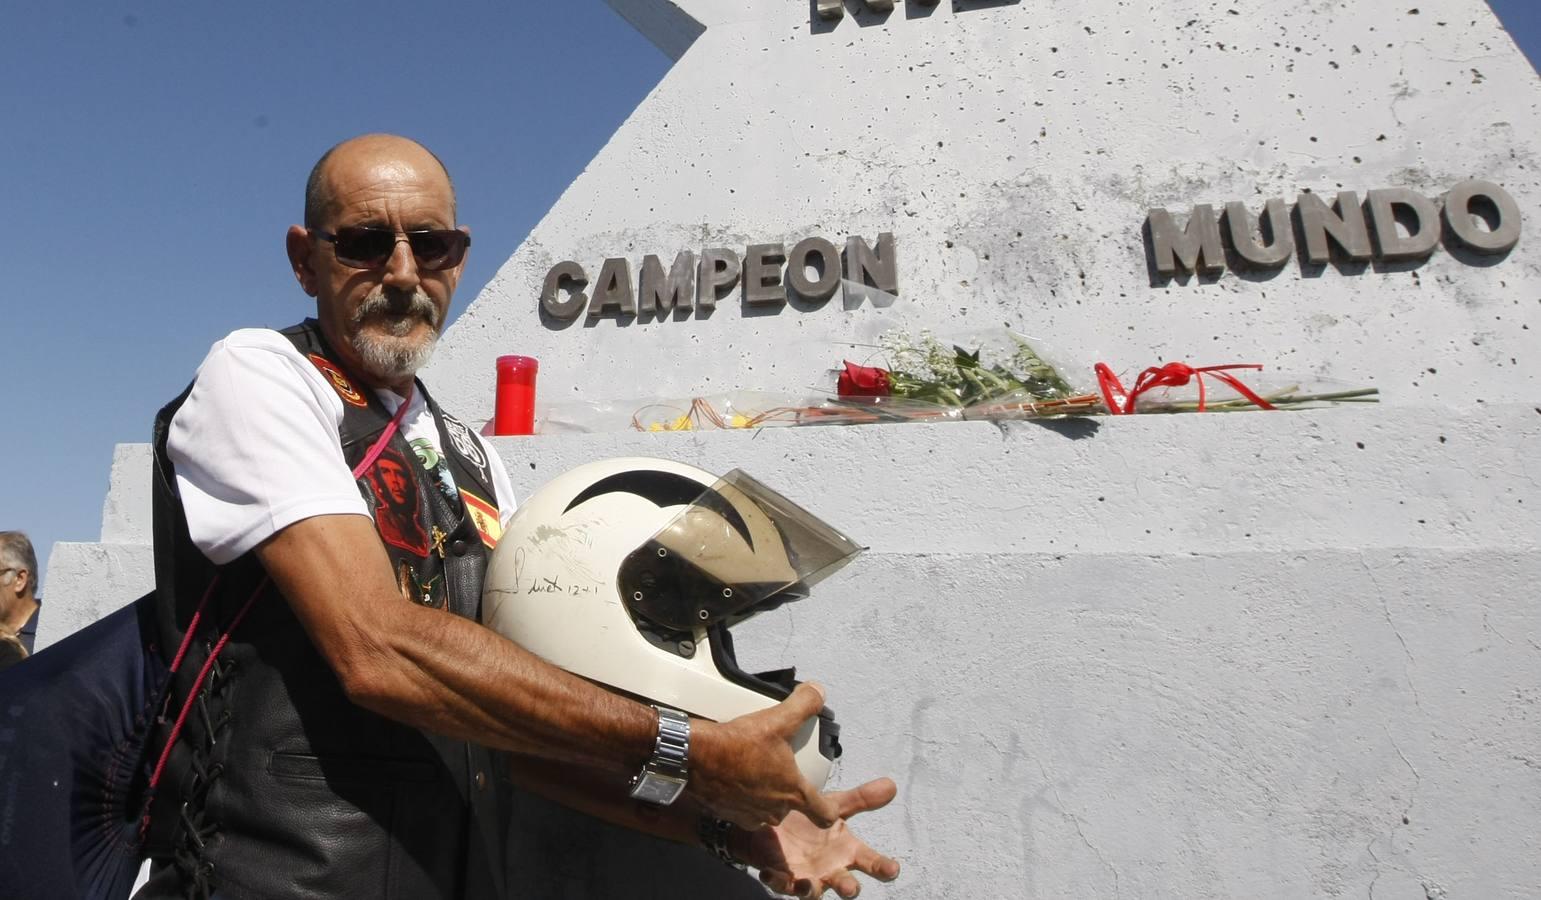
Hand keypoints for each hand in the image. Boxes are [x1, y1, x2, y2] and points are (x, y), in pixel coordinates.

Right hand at [689, 683, 841, 829]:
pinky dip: (742, 797)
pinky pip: (742, 810)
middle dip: (787, 791)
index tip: (826, 804)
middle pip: (791, 807)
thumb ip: (803, 705)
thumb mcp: (776, 719)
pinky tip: (736, 776)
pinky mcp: (728, 814)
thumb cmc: (734, 745)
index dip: (828, 810)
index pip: (823, 815)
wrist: (693, 757)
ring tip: (757, 770)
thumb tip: (818, 692)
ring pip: (766, 810)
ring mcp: (750, 816)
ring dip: (764, 795)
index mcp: (792, 792)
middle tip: (780, 768)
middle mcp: (773, 810)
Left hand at [743, 778, 900, 898]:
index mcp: (847, 852)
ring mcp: (807, 876)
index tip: (893, 869)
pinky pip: (779, 883)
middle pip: (845, 884)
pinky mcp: (782, 877)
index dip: (883, 868)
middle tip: (851, 889)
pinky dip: (776, 880)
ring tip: (809, 885)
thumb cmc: (812, 820)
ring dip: (811, 890)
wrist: (776, 822)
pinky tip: (769, 874)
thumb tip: (892, 784)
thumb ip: (861, 799)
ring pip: (812, 891)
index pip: (871, 862)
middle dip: (849, 888)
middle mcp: (830, 869)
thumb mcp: (835, 806)